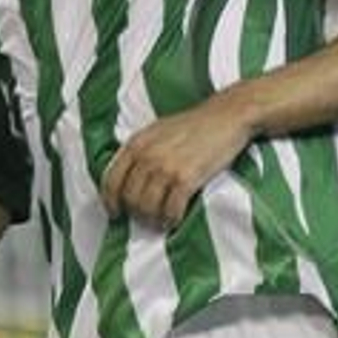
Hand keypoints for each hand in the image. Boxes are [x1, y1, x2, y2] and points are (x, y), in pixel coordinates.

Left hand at [100, 95, 256, 229]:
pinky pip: (171, 210)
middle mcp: (147, 156)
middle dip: (136, 213)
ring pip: (147, 207)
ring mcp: (166, 167)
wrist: (227, 116)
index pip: (111, 180)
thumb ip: (141, 151)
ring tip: (161, 221)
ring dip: (153, 219)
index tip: (116, 212)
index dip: (110, 201)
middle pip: (129, 197)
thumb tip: (129, 179)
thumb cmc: (196, 124)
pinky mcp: (186, 179)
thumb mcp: (158, 130)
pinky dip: (171, 219)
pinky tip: (175, 219)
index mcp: (137, 143)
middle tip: (146, 218)